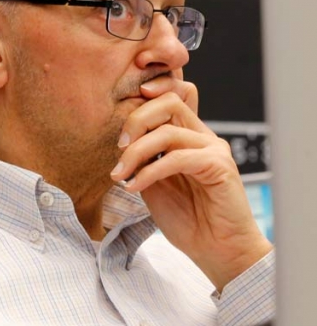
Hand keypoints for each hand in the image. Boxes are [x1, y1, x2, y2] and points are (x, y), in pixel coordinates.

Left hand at [109, 75, 271, 290]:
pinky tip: (134, 186)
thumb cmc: (185, 217)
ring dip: (136, 152)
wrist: (215, 251)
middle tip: (118, 146)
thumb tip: (119, 137)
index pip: (174, 93)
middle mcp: (202, 135)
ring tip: (120, 174)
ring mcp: (213, 148)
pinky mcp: (220, 165)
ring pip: (168, 131)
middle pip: (168, 102)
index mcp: (187, 134)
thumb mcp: (152, 178)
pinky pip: (177, 158)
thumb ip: (141, 154)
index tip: (120, 104)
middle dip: (136, 120)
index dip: (151, 88)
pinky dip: (149, 171)